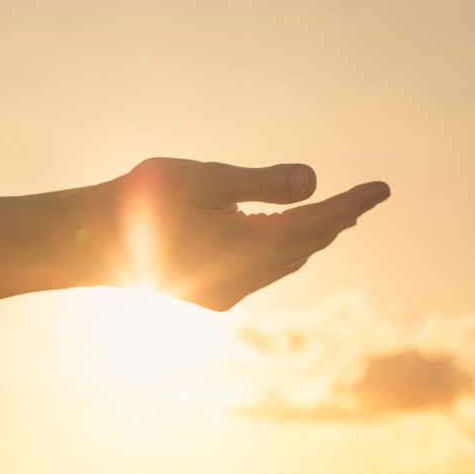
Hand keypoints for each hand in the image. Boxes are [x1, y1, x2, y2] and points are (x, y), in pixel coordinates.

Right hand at [92, 158, 389, 309]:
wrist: (91, 243)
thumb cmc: (142, 199)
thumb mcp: (203, 178)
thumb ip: (260, 182)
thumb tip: (314, 182)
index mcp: (247, 246)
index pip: (317, 222)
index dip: (352, 203)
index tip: (383, 189)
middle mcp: (244, 277)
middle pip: (307, 246)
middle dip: (338, 221)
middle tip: (368, 199)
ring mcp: (228, 292)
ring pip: (286, 263)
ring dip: (313, 239)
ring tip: (340, 218)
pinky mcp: (213, 296)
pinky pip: (264, 272)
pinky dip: (284, 252)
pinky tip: (288, 239)